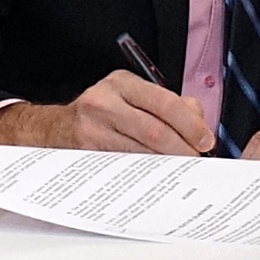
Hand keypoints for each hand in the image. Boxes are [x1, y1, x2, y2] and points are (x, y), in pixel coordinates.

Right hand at [0, 70, 212, 157]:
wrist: (55, 129)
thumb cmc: (101, 115)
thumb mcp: (131, 97)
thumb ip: (168, 104)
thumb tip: (198, 122)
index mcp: (121, 83)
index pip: (164, 102)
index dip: (190, 124)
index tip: (205, 140)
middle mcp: (104, 101)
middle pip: (155, 131)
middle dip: (182, 149)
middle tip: (197, 160)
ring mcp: (92, 128)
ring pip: (141, 152)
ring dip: (167, 164)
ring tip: (182, 169)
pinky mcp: (86, 151)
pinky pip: (126, 166)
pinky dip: (147, 173)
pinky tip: (159, 176)